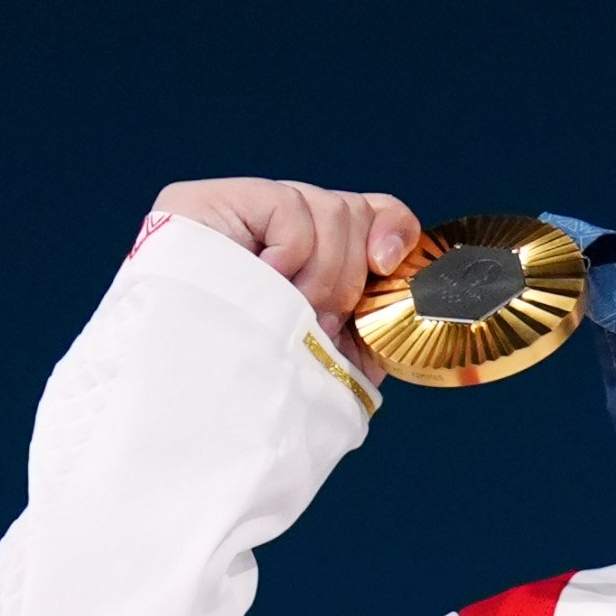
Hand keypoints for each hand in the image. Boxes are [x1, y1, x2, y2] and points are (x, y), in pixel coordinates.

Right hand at [142, 178, 421, 368]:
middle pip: (353, 210)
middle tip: (320, 321)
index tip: (389, 266)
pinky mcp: (205, 201)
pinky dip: (293, 254)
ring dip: (324, 276)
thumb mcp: (339, 352)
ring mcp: (237, 210)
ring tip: (290, 312)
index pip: (367, 211)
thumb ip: (373, 315)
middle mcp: (271, 227)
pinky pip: (291, 208)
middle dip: (351, 277)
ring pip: (331, 209)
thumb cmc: (265, 391)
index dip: (392, 230)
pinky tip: (266, 282)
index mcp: (304, 257)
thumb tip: (410, 285)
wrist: (205, 414)